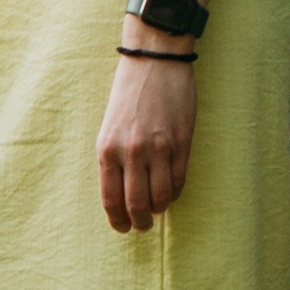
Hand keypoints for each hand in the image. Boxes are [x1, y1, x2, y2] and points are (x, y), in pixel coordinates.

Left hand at [96, 48, 194, 234]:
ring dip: (159, 209)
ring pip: (161, 197)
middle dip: (140, 222)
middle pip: (136, 204)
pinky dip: (174, 192)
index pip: (111, 199)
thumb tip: (122, 194)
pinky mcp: (182, 142)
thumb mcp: (109, 128)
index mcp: (107, 149)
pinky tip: (170, 192)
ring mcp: (159, 148)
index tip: (123, 228)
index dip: (118, 220)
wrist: (155, 61)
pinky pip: (179, 180)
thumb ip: (114, 160)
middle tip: (143, 225)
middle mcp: (131, 151)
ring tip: (157, 209)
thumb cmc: (128, 93)